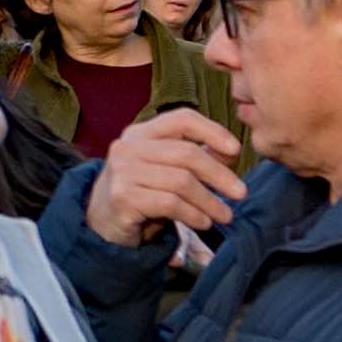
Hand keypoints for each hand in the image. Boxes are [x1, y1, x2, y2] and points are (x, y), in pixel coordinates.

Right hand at [88, 110, 248, 247]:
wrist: (100, 223)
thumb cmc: (140, 194)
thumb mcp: (165, 170)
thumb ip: (193, 158)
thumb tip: (230, 151)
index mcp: (141, 133)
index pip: (182, 119)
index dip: (213, 131)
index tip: (236, 150)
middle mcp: (129, 147)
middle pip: (187, 153)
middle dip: (220, 175)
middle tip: (240, 193)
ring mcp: (123, 171)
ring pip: (181, 181)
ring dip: (210, 201)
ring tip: (225, 215)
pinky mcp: (123, 197)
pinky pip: (170, 203)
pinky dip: (193, 214)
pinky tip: (203, 222)